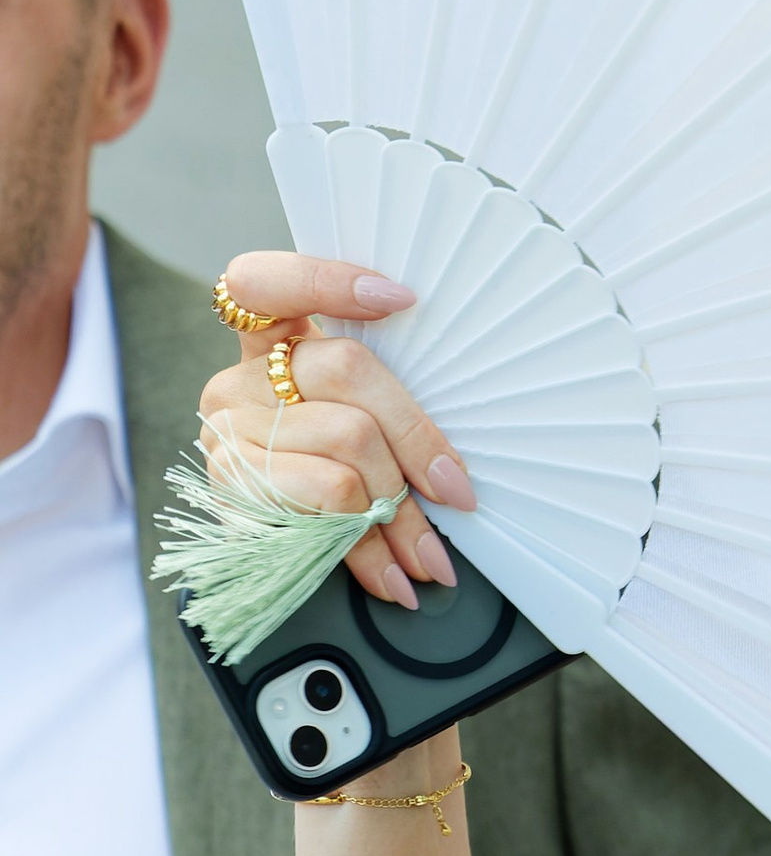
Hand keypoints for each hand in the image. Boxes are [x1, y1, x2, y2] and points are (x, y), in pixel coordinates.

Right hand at [197, 250, 475, 613]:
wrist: (265, 568)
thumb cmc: (327, 491)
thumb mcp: (356, 436)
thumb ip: (382, 411)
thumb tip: (454, 467)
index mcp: (269, 346)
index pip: (266, 282)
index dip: (326, 279)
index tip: (402, 297)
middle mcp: (239, 379)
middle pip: (346, 368)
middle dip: (417, 438)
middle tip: (458, 495)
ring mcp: (229, 430)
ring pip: (349, 439)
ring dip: (402, 508)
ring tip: (427, 558)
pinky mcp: (231, 484)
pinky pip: (326, 496)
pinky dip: (368, 541)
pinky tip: (388, 575)